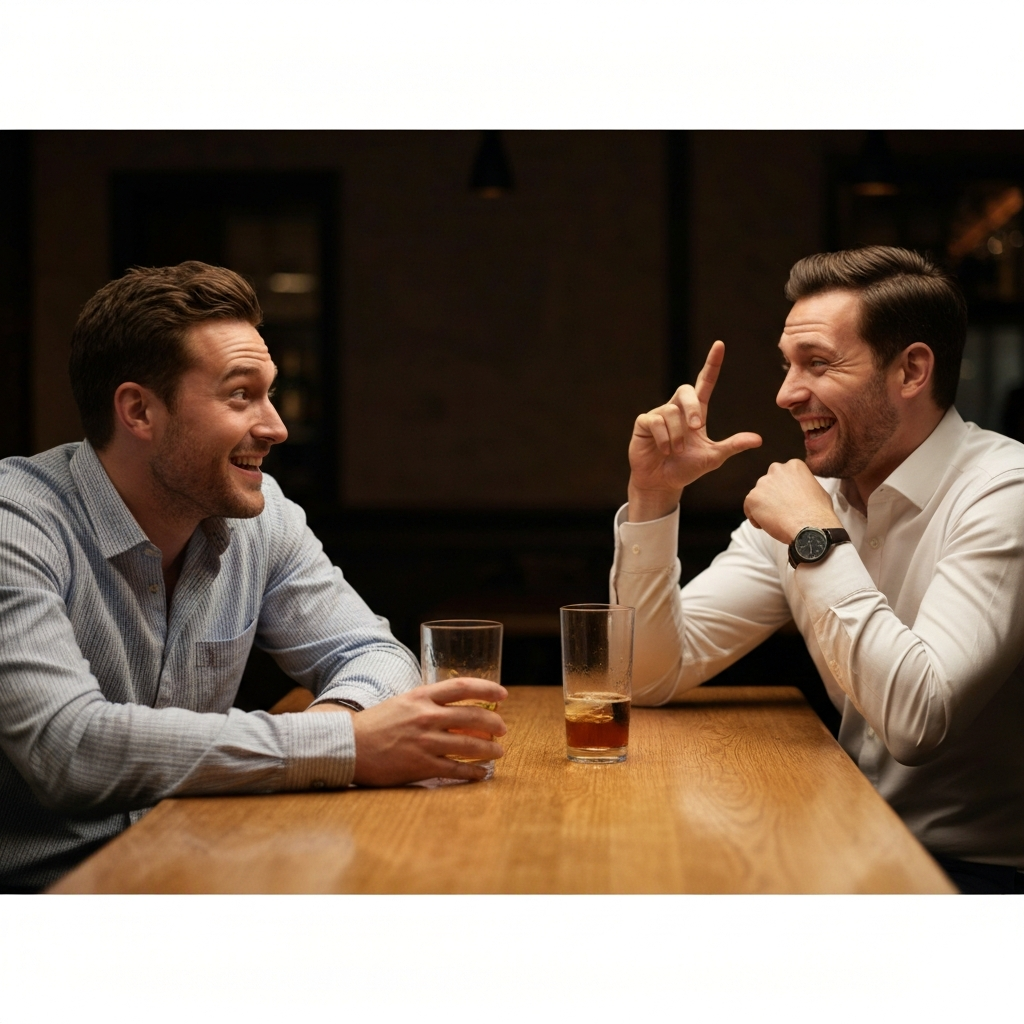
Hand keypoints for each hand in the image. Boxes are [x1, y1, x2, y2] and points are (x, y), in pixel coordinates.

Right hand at [342, 678, 507, 786]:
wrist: (349, 747)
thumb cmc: (375, 724)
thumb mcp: (403, 702)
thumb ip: (426, 702)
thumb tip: (453, 705)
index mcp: (421, 697)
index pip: (462, 687)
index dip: (487, 689)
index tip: (503, 694)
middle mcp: (426, 717)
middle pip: (472, 716)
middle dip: (494, 723)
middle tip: (503, 729)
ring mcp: (425, 742)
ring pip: (468, 744)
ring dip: (489, 749)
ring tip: (498, 751)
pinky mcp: (421, 765)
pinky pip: (455, 769)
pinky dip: (472, 771)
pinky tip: (481, 773)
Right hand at [627, 341, 761, 521]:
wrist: (662, 482)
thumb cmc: (687, 468)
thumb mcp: (713, 457)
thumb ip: (733, 446)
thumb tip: (759, 439)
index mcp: (696, 412)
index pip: (705, 382)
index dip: (712, 364)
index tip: (720, 345)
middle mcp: (677, 409)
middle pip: (685, 391)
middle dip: (691, 408)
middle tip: (696, 429)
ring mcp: (659, 414)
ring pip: (670, 412)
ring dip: (677, 436)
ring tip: (676, 451)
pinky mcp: (644, 423)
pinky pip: (655, 421)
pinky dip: (663, 438)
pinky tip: (664, 450)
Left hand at [743, 459, 841, 544]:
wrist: (810, 528)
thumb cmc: (818, 513)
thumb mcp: (818, 490)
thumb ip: (804, 484)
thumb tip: (801, 489)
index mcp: (793, 465)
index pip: (782, 476)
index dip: (785, 491)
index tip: (790, 502)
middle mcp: (776, 469)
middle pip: (768, 484)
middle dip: (773, 496)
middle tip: (782, 511)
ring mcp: (763, 483)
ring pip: (758, 496)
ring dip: (765, 507)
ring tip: (778, 520)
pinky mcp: (752, 497)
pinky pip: (749, 508)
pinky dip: (756, 518)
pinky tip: (769, 524)